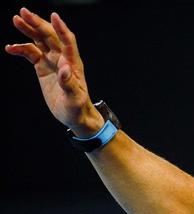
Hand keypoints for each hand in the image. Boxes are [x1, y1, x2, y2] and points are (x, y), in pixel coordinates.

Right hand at [6, 8, 103, 135]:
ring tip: (15, 19)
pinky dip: (21, 49)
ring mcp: (52, 62)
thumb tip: (65, 69)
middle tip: (22, 12)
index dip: (61, 29)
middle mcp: (62, 59)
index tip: (54, 16)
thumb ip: (69, 84)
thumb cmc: (77, 108)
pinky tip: (10, 48)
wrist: (74, 115)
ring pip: (39, 41)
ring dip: (29, 30)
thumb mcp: (74, 98)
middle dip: (37, 23)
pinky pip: (31, 53)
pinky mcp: (43, 67)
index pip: (68, 41)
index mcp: (72, 64)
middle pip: (50, 36)